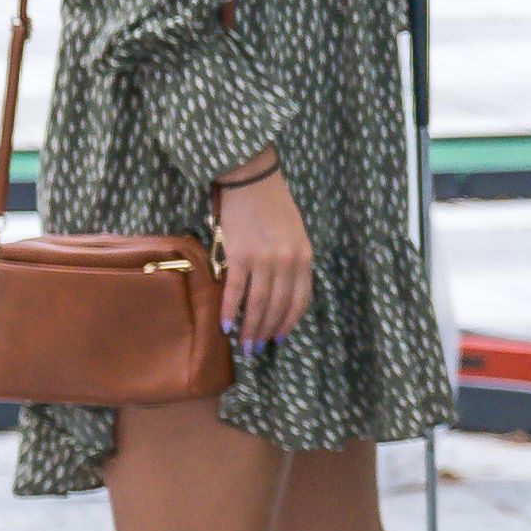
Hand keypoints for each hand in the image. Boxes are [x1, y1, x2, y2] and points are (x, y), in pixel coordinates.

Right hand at [214, 166, 313, 348]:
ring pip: (258, 304)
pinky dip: (230, 310)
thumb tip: (282, 293)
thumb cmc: (275, 207)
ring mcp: (264, 260)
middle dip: (267, 331)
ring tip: (244, 345)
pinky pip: (236, 290)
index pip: (300, 300)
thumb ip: (294, 262)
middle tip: (256, 349)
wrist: (253, 181)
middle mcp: (287, 262)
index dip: (289, 323)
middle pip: (278, 306)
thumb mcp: (297, 235)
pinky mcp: (239, 255)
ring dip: (250, 328)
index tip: (279, 339)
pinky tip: (226, 326)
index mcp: (305, 258)